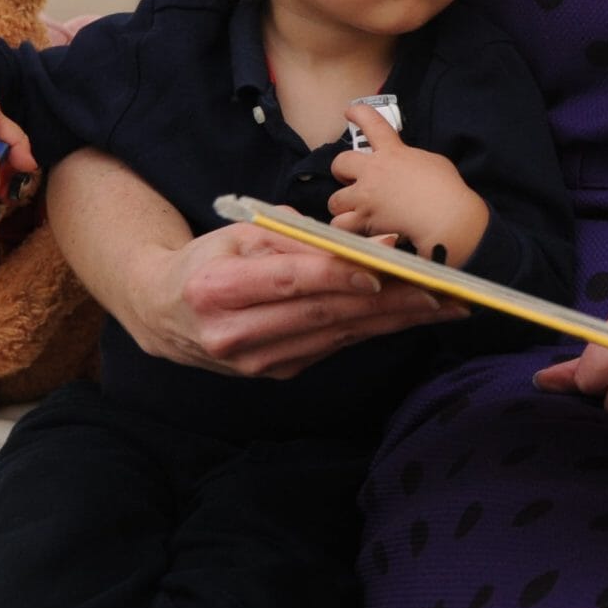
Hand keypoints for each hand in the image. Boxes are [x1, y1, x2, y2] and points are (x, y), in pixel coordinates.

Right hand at [132, 222, 465, 378]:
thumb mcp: (242, 233)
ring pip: (337, 336)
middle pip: (324, 314)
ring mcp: (256, 362)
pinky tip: (408, 317)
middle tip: (442, 291)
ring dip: (395, 321)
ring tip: (442, 306)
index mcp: (218, 289)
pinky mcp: (276, 373)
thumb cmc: (208, 261)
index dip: (339, 276)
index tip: (385, 270)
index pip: (290, 281)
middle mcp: (234, 333)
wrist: (164, 313)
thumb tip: (374, 243)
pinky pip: (332, 347)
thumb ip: (303, 237)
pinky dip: (372, 330)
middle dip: (390, 303)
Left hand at [327, 102, 488, 266]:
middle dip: (342, 171)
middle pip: (340, 163)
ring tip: (354, 212)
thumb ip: (412, 160)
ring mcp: (366, 197)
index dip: (359, 113)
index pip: (372, 123)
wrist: (446, 218)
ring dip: (343, 206)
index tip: (350, 111)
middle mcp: (374, 171)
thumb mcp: (433, 162)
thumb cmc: (447, 189)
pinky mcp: (364, 220)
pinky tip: (358, 231)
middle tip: (351, 180)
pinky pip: (341, 225)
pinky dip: (348, 229)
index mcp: (393, 152)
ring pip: (334, 200)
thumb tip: (405, 168)